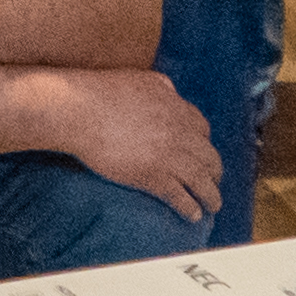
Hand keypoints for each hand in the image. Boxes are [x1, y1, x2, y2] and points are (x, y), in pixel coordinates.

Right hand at [55, 70, 224, 219]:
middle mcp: (180, 132)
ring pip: (201, 180)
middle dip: (214, 172)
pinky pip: (181, 197)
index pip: (202, 130)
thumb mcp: (141, 79)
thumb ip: (161, 86)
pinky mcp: (154, 176)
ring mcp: (170, 156)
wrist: (81, 111)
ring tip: (212, 205)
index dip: (203, 144)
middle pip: (209, 157)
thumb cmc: (102, 92)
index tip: (200, 154)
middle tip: (211, 181)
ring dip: (211, 196)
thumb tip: (171, 91)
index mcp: (177, 108)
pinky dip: (190, 208)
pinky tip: (193, 215)